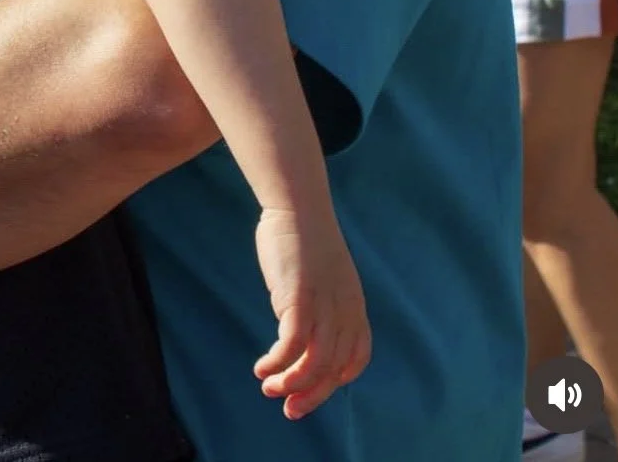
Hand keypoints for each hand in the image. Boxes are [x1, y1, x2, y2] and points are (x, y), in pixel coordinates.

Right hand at [251, 206, 370, 419]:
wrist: (297, 207)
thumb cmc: (301, 238)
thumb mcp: (321, 276)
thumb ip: (320, 303)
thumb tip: (301, 327)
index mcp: (354, 306)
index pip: (356, 358)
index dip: (337, 380)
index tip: (312, 389)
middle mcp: (345, 311)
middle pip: (334, 369)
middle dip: (311, 394)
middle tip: (289, 410)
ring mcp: (324, 307)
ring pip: (315, 364)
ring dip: (291, 384)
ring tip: (270, 389)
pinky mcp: (301, 300)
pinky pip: (292, 346)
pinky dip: (277, 363)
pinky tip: (262, 368)